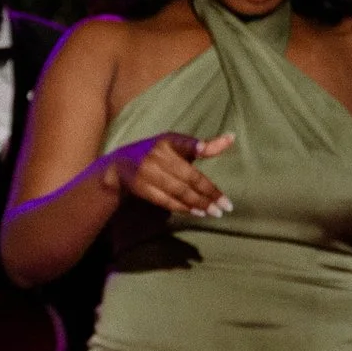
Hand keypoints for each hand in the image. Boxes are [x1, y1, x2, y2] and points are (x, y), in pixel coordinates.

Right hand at [109, 129, 235, 217]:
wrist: (119, 165)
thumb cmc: (157, 153)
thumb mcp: (176, 144)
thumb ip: (203, 146)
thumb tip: (232, 138)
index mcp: (167, 141)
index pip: (184, 143)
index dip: (194, 146)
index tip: (202, 149)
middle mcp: (157, 156)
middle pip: (188, 176)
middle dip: (209, 192)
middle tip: (226, 205)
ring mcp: (148, 173)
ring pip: (179, 191)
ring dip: (199, 203)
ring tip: (215, 212)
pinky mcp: (142, 187)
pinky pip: (166, 200)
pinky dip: (183, 207)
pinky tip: (197, 212)